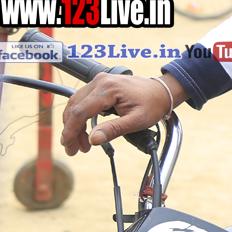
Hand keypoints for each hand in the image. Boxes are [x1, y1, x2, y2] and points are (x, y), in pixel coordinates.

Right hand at [61, 72, 181, 154]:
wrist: (162, 92)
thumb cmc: (153, 104)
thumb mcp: (137, 121)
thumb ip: (114, 129)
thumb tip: (93, 139)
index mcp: (108, 88)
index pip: (81, 112)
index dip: (71, 131)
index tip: (69, 146)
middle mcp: (100, 81)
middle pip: (75, 108)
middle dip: (71, 131)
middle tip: (74, 149)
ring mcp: (99, 81)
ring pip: (76, 105)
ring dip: (74, 125)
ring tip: (81, 144)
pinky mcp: (100, 85)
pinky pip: (82, 101)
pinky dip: (80, 116)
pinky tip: (84, 131)